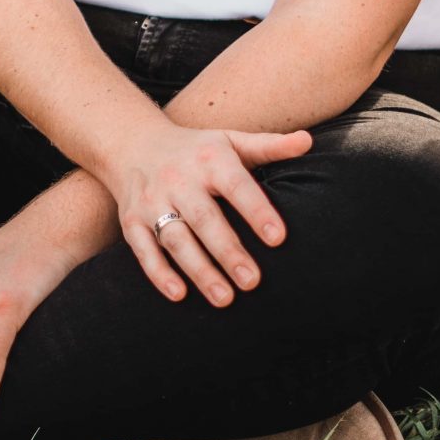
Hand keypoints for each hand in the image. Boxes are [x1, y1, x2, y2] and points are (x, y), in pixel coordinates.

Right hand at [108, 121, 310, 305]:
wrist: (132, 142)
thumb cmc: (196, 150)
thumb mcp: (230, 141)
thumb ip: (269, 146)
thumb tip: (307, 141)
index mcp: (209, 160)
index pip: (236, 186)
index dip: (257, 211)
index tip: (278, 239)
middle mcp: (178, 179)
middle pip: (204, 219)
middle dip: (228, 251)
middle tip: (253, 282)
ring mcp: (152, 201)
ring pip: (175, 239)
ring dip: (199, 270)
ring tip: (225, 298)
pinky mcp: (131, 221)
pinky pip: (143, 249)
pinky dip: (159, 273)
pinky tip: (179, 295)